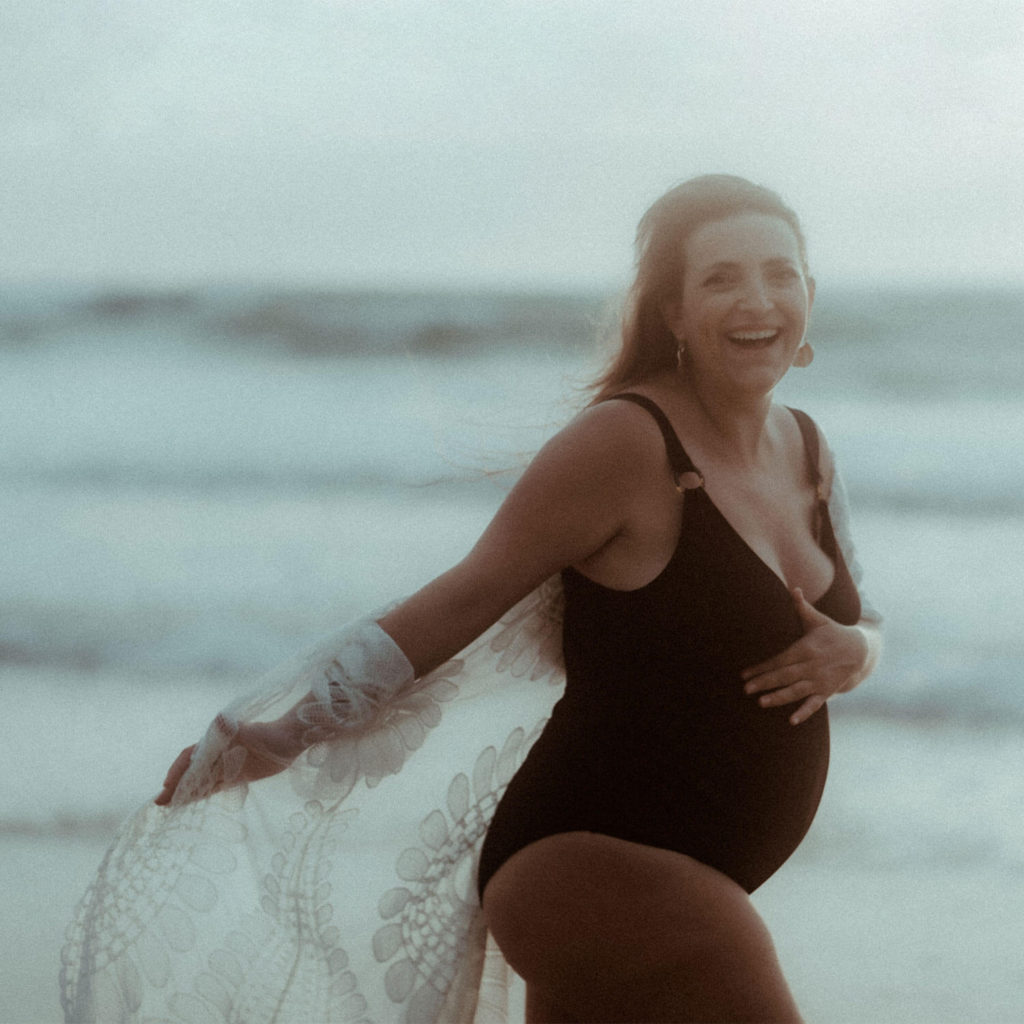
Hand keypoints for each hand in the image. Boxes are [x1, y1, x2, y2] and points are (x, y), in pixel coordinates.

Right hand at [154, 718, 304, 805]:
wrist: (288, 742)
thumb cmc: (267, 734)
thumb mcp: (249, 732)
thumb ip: (231, 730)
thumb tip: (219, 719)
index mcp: (216, 741)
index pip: (190, 757)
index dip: (177, 770)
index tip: (167, 785)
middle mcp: (218, 753)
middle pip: (192, 771)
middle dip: (175, 785)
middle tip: (159, 803)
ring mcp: (226, 765)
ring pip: (200, 781)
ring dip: (185, 792)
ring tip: (169, 807)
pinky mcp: (237, 775)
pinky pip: (214, 787)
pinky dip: (200, 795)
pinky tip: (190, 803)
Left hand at [741, 587, 869, 725]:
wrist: (859, 649)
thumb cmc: (832, 632)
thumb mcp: (818, 619)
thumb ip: (802, 607)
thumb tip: (794, 589)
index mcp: (807, 648)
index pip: (780, 659)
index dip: (762, 667)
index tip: (744, 673)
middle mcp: (813, 665)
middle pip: (785, 675)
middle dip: (765, 682)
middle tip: (745, 689)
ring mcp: (820, 680)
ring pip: (797, 691)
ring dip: (779, 698)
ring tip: (761, 703)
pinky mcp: (827, 690)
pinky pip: (815, 704)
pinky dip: (805, 712)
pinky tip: (792, 720)